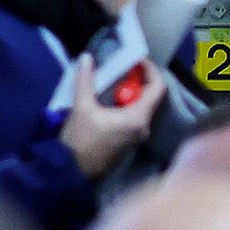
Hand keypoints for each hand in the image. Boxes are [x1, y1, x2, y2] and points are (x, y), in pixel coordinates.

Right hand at [59, 61, 164, 178]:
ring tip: (111, 81)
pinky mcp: (127, 141)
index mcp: (137, 118)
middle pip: (149, 97)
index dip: (151, 70)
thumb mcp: (81, 107)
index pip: (158, 88)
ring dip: (128, 92)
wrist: (71, 171)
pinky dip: (124, 104)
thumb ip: (86, 81)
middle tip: (119, 68)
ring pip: (140, 107)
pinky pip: (133, 117)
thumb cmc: (80, 140)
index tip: (136, 60)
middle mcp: (143, 127)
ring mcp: (136, 136)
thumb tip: (87, 58)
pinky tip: (107, 100)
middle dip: (136, 80)